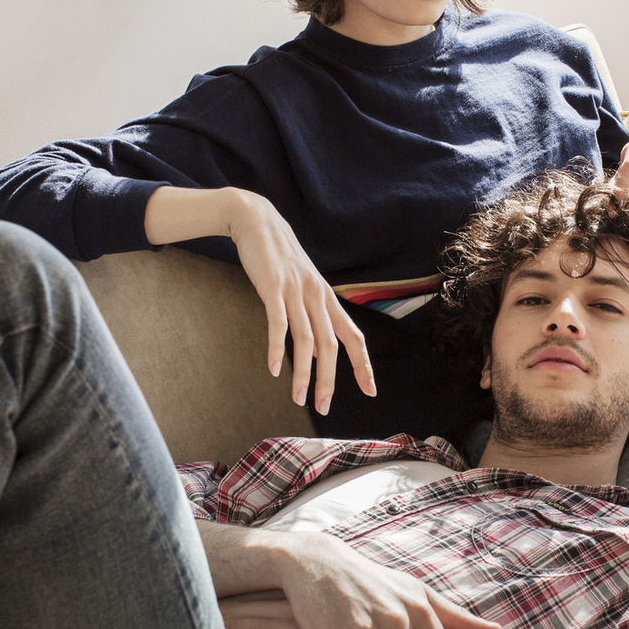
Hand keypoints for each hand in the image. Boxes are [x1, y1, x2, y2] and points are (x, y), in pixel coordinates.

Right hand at [226, 191, 374, 414]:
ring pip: (307, 339)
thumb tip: (313, 354)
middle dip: (330, 379)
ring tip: (299, 399)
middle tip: (324, 407)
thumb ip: (310, 317)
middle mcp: (317, 296)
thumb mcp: (302, 287)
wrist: (258, 221)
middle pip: (331, 345)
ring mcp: (296, 291)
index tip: (371, 390)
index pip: (354, 336)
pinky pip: (278, 323)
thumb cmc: (280, 259)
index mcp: (327, 298)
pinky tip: (274, 368)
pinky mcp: (273, 287)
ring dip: (303, 373)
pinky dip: (277, 347)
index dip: (363, 364)